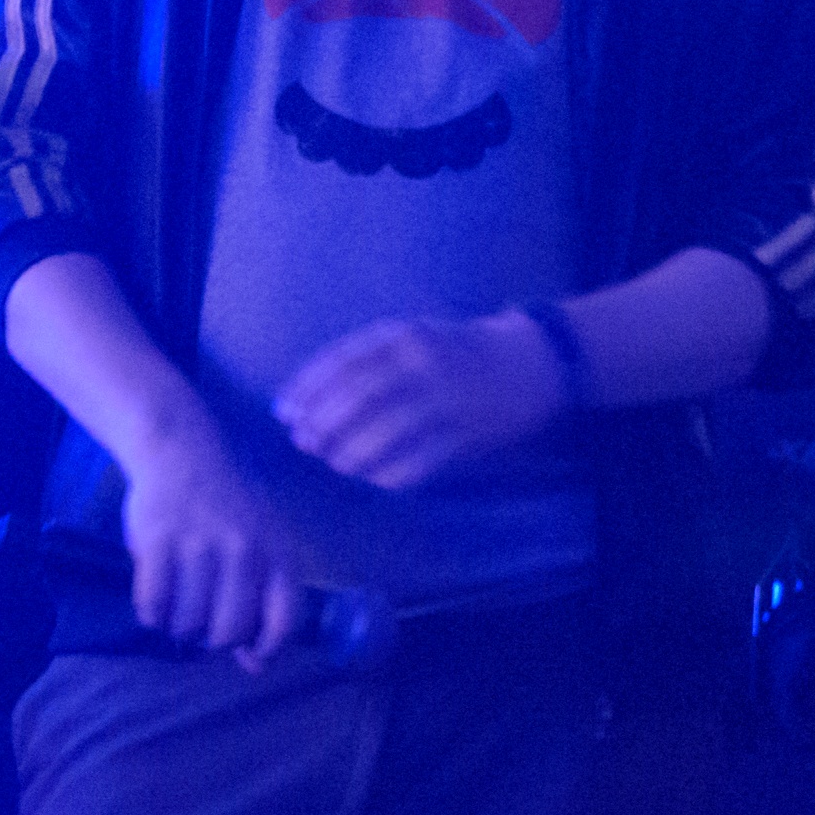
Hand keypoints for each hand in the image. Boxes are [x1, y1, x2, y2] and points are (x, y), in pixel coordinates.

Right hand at [112, 405, 302, 665]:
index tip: (250, 653)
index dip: (268, 648)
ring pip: (188, 623)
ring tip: (179, 609)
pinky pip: (153, 605)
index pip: (283, 620)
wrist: (182, 448)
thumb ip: (264, 599)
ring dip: (180, 628)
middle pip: (228, 632)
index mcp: (277, 549)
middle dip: (213, 641)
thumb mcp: (262, 539)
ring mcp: (199, 544)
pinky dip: (152, 614)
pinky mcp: (158, 541)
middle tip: (203, 626)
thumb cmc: (229, 503)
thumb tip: (257, 666)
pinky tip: (156, 602)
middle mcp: (243, 549)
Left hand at [278, 312, 566, 491]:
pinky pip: (418, 461)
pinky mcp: (467, 434)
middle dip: (324, 424)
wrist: (530, 362)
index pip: (343, 362)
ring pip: (385, 432)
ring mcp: (448, 400)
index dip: (308, 389)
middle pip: (359, 398)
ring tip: (335, 463)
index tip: (285, 413)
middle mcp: (425, 364)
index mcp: (406, 335)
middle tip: (305, 443)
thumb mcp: (414, 337)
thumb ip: (368, 360)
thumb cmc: (457, 351)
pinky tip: (373, 479)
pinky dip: (389, 474)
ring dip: (351, 453)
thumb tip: (309, 399)